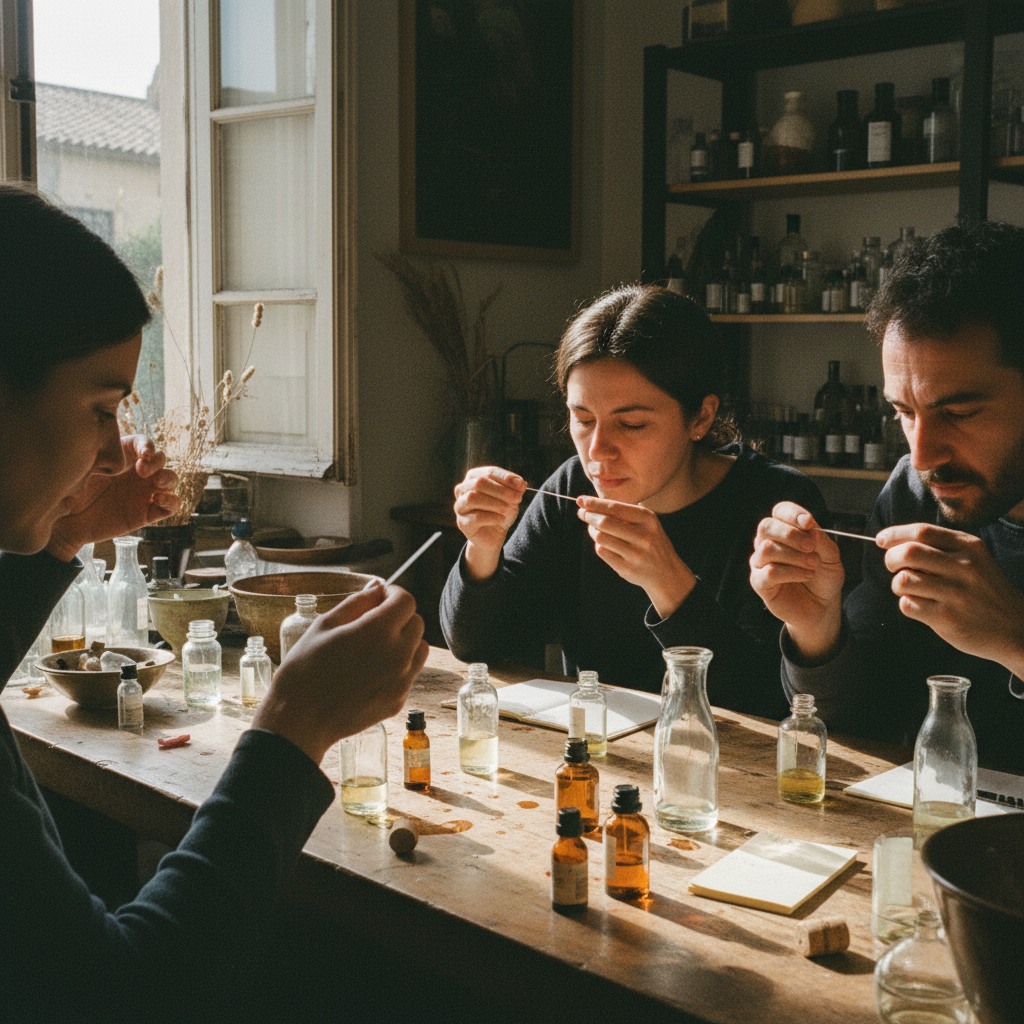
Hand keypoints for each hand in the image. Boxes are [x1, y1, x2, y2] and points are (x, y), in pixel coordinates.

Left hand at [46, 435, 180, 560]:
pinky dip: (172, 501)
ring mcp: (144, 493)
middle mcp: (137, 474)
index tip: (143, 454)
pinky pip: (172, 506)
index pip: (144, 444)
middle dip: (157, 462)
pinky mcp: (148, 513)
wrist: (64, 524)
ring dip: (168, 478)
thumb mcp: (81, 471)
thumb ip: (100, 460)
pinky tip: (158, 500)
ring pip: (171, 480)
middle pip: (161, 459)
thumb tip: (114, 457)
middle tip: (142, 470)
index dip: (148, 446)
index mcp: (122, 457)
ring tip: (156, 483)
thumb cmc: (68, 493)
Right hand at [252, 582, 428, 764]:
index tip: (379, 598)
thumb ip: (357, 602)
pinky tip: (371, 671)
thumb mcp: (324, 625)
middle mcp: (398, 655)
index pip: (406, 601)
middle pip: (417, 623)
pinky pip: (410, 673)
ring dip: (404, 641)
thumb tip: (377, 587)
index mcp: (378, 631)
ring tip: (375, 647)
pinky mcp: (399, 700)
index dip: (393, 594)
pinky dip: (399, 666)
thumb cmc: (305, 670)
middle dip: (400, 616)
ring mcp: (401, 681)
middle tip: (374, 622)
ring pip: (420, 648)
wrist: (300, 720)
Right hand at [453, 466, 525, 580]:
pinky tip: (501, 519)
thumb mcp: (511, 499)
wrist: (493, 535)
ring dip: (494, 502)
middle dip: (501, 490)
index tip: (521, 484)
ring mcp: (460, 506)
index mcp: (474, 477)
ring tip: (508, 508)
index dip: (506, 478)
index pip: (489, 472)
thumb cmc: (500, 511)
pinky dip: (491, 517)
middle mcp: (463, 489)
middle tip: (517, 498)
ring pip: (472, 498)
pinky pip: (475, 517)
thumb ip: (515, 490)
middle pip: (479, 483)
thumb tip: (521, 483)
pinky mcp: (462, 523)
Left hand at [576, 495, 694, 618]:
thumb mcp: (645, 523)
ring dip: (592, 531)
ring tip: (593, 529)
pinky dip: (599, 545)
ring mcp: (635, 554)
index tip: (580, 500)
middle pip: (604, 522)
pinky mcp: (627, 568)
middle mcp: (644, 535)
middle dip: (589, 516)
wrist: (666, 572)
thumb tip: (589, 505)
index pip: (614, 507)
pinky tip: (603, 544)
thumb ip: (622, 513)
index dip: (594, 503)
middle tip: (582, 514)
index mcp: (648, 519)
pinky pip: (603, 552)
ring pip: (601, 537)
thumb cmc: (650, 542)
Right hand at [749, 502, 844, 660]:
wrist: (822, 606)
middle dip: (791, 534)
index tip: (809, 522)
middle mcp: (767, 543)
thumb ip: (820, 539)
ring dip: (795, 556)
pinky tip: (807, 575)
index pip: (779, 511)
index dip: (792, 513)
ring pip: (767, 548)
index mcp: (784, 531)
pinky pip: (769, 572)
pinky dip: (792, 572)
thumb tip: (809, 528)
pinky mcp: (759, 583)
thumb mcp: (831, 555)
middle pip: (766, 526)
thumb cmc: (823, 577)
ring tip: (813, 565)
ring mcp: (761, 563)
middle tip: (812, 546)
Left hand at [879, 523, 1023, 672]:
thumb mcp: (973, 559)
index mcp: (969, 546)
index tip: (881, 540)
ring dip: (898, 585)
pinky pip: (907, 605)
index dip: (894, 534)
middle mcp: (964, 567)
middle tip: (894, 567)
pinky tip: (923, 607)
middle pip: (907, 553)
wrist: (1014, 628)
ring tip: (912, 590)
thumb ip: (940, 547)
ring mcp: (956, 593)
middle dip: (891, 559)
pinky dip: (908, 605)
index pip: (921, 531)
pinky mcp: (947, 618)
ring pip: (903, 580)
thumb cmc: (983, 590)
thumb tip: (892, 541)